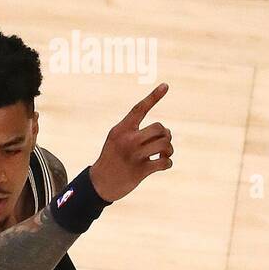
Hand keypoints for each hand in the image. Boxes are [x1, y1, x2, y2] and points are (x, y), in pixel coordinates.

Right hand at [89, 84, 172, 202]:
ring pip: (164, 144)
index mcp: (121, 130)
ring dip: (169, 149)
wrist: (99, 184)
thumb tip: (165, 131)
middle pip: (159, 128)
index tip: (166, 85)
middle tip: (163, 141)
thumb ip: (135, 131)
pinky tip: (164, 164)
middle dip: (165, 134)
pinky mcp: (140, 172)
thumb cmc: (111, 159)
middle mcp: (128, 141)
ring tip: (164, 153)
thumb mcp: (116, 139)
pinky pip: (164, 163)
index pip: (139, 109)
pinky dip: (167, 163)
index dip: (153, 96)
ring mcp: (134, 156)